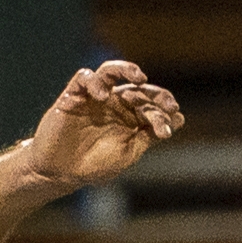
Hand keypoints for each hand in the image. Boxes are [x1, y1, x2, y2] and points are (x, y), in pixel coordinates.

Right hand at [27, 60, 182, 189]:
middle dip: (155, 96)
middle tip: (168, 105)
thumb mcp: (128, 152)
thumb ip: (150, 135)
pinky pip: (84, 78)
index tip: (168, 129)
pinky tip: (101, 95)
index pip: (150, 106)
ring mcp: (94, 97)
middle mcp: (113, 102)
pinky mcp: (72, 96)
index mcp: (129, 116)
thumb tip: (180, 119)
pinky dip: (94, 82)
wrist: (61, 173)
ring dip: (126, 69)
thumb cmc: (94, 165)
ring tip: (139, 77)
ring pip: (111, 71)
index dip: (162, 114)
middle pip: (137, 88)